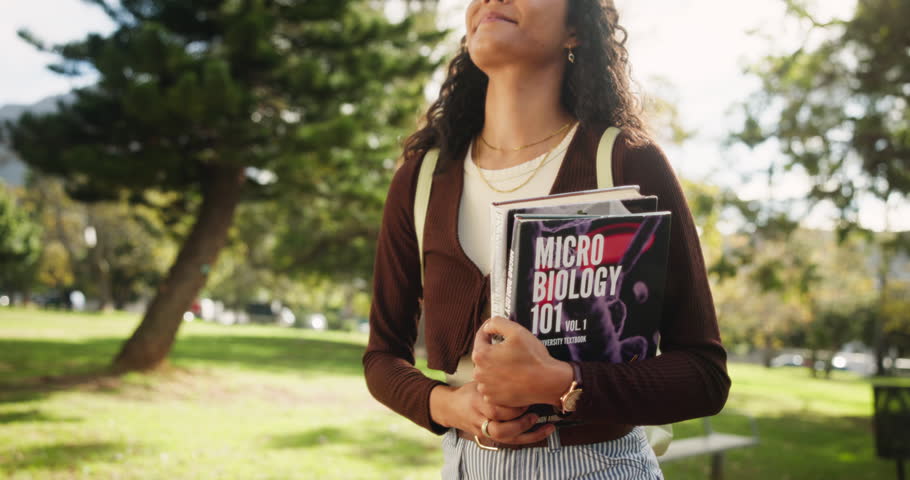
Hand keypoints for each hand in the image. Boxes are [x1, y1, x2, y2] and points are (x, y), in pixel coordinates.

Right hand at [429, 382, 555, 444]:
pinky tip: (547, 430)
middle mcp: (480, 420)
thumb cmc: (469, 393)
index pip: (493, 407)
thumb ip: (493, 377)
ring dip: (527, 429)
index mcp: (476, 402)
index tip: (524, 391)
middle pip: (499, 426)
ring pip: (507, 437)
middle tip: (530, 406)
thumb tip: (515, 357)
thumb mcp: (478, 381)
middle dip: (518, 419)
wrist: (452, 409)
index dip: (511, 403)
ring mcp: (486, 431)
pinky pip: (514, 442)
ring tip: (540, 419)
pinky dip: (532, 436)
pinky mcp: (494, 438)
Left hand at [472, 316, 573, 407]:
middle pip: (483, 356)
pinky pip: (492, 386)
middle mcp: (479, 373)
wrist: (547, 383)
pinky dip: (498, 381)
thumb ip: (497, 323)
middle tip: (509, 349)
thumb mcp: (516, 331)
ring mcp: (485, 388)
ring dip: (495, 367)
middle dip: (493, 351)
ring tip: (512, 364)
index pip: (480, 338)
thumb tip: (488, 326)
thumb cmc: (533, 358)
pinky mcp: (493, 399)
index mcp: (481, 355)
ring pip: (487, 371)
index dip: (489, 331)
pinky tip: (511, 377)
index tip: (495, 330)